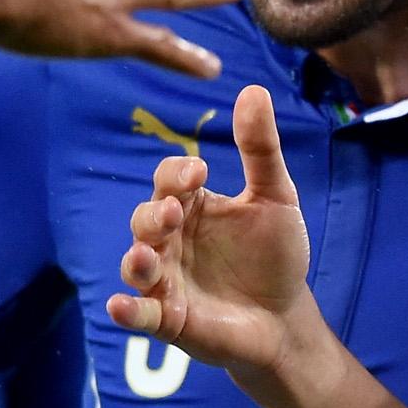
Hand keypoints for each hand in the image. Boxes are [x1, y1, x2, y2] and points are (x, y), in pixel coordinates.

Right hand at [110, 84, 319, 385]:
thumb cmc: (275, 254)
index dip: (177, 175)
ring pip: (136, 265)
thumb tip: (253, 89)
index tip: (199, 173)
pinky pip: (139, 314)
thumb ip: (261, 149)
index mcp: (192, 206)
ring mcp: (165, 280)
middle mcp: (169, 241)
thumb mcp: (275, 197)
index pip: (169, 181)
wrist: (286, 316)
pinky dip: (127, 311)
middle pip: (145, 219)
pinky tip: (121, 306)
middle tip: (174, 213)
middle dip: (155, 216)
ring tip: (147, 256)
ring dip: (137, 259)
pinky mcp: (168, 319)